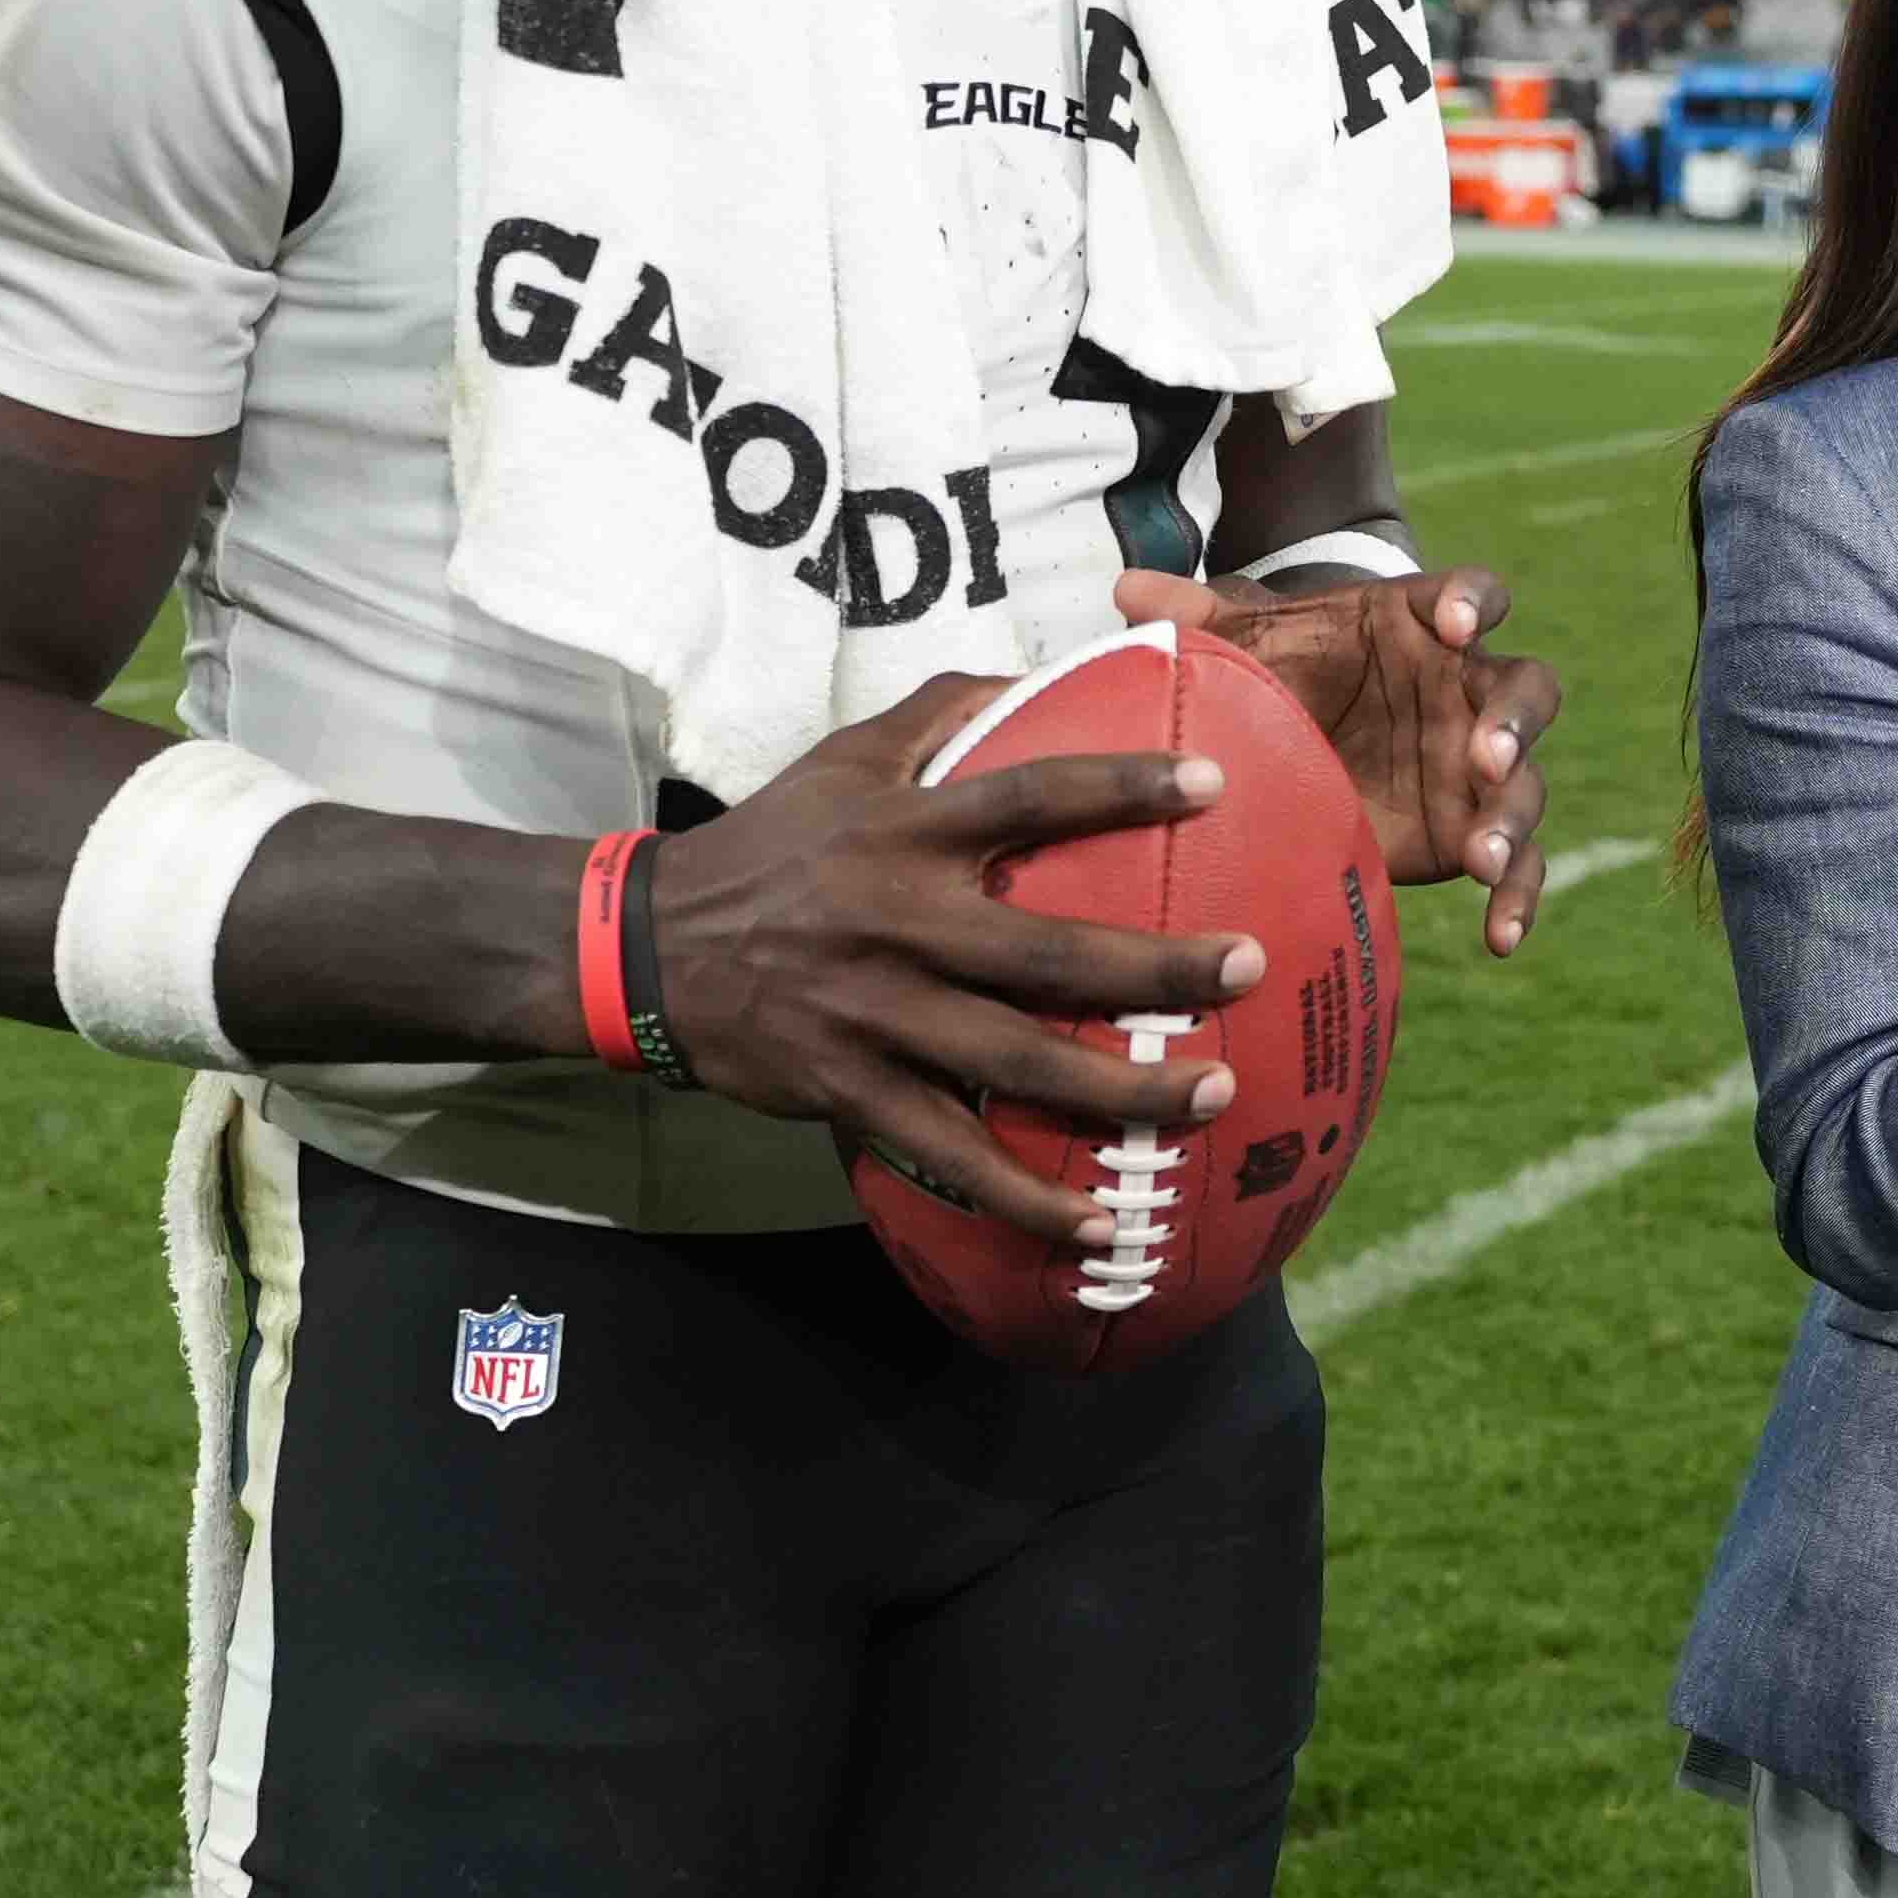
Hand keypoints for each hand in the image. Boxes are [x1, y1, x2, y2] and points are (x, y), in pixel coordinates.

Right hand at [639, 675, 1261, 1241]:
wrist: (648, 947)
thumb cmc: (769, 846)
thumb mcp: (842, 758)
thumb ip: (939, 711)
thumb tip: (1033, 671)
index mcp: (903, 829)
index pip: (1028, 795)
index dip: (1120, 784)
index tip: (1212, 780)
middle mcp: (898, 921)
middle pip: (1044, 951)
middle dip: (1154, 965)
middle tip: (1248, 965)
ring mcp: (877, 1015)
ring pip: (1014, 1062)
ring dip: (1119, 1089)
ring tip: (1213, 1093)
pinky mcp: (852, 1091)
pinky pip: (950, 1154)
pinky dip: (1023, 1199)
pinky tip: (1098, 1225)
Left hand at [1114, 562, 1567, 952]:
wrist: (1297, 741)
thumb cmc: (1280, 673)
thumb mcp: (1239, 649)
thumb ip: (1195, 620)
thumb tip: (1125, 591)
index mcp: (1421, 629)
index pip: (1472, 596)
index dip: (1473, 602)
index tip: (1457, 622)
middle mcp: (1466, 691)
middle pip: (1527, 690)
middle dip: (1515, 721)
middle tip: (1485, 753)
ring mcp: (1477, 765)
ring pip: (1526, 784)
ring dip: (1513, 816)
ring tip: (1480, 855)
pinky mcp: (1472, 829)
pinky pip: (1520, 865)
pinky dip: (1519, 898)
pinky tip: (1499, 938)